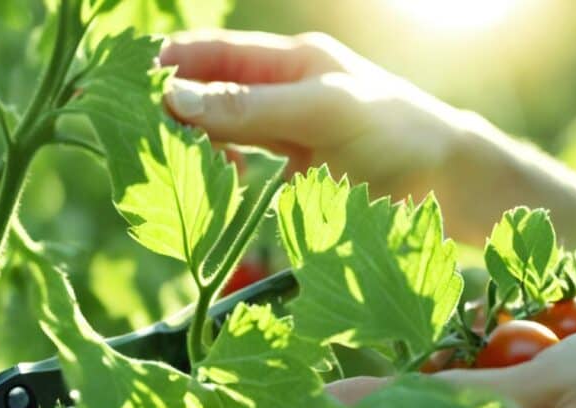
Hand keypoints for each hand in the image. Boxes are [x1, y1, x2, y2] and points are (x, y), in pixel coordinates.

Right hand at [159, 30, 468, 185]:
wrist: (452, 186)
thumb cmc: (396, 135)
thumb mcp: (320, 113)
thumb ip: (249, 108)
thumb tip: (173, 100)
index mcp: (292, 61)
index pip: (213, 53)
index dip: (168, 64)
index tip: (124, 87)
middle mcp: (285, 91)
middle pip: (210, 94)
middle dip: (171, 110)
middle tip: (136, 138)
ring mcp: (288, 133)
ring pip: (222, 133)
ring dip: (194, 146)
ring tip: (173, 165)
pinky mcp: (295, 172)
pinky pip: (244, 167)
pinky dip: (223, 174)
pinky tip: (220, 185)